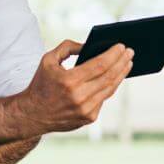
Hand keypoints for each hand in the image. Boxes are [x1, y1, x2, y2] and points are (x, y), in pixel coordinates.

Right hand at [16, 39, 133, 135]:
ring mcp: (86, 109)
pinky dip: (110, 87)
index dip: (113, 55)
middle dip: (122, 62)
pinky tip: (115, 78)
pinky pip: (104, 99)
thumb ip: (67, 47)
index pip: (100, 65)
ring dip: (121, 74)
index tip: (122, 46)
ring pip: (110, 88)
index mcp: (69, 80)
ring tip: (127, 63)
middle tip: (130, 52)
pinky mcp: (89, 118)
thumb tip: (88, 45)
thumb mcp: (47, 60)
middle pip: (109, 76)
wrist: (33, 114)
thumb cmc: (40, 84)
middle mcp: (79, 96)